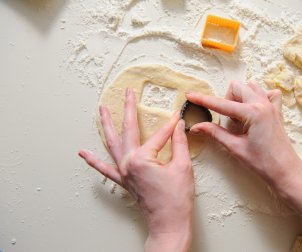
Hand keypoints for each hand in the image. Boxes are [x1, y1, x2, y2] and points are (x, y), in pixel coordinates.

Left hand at [79, 88, 193, 251]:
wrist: (169, 222)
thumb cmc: (176, 199)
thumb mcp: (182, 167)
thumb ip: (179, 142)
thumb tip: (178, 125)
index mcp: (141, 159)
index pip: (158, 135)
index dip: (170, 125)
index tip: (177, 115)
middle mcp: (128, 163)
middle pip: (128, 130)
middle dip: (128, 109)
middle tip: (128, 93)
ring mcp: (123, 172)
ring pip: (112, 144)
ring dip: (107, 126)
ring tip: (101, 110)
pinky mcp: (123, 180)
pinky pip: (104, 169)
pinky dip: (93, 161)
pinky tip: (83, 153)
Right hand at [186, 81, 301, 189]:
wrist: (286, 171)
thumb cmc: (263, 163)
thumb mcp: (235, 147)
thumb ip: (215, 133)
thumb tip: (196, 127)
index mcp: (252, 112)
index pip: (221, 104)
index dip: (202, 100)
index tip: (189, 95)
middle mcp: (263, 104)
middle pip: (236, 87)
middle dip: (226, 100)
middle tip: (227, 121)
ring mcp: (271, 105)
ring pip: (250, 87)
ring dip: (240, 98)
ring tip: (239, 118)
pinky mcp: (276, 110)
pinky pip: (266, 93)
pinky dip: (257, 97)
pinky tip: (253, 111)